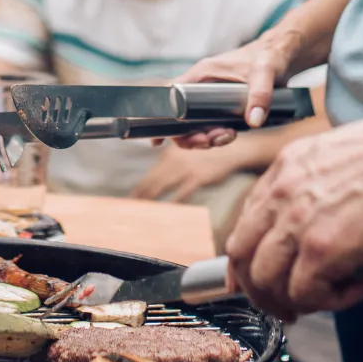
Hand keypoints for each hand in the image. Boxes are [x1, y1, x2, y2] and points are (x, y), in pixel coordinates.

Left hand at [130, 141, 244, 201]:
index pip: (150, 174)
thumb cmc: (210, 154)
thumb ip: (172, 162)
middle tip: (130, 209)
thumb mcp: (188, 153)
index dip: (140, 188)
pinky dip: (172, 202)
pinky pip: (182, 192)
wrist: (232, 150)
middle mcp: (175, 160)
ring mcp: (186, 168)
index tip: (132, 199)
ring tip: (142, 211)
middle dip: (141, 196)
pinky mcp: (198, 177)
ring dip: (151, 199)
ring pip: (163, 186)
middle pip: (152, 181)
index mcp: (170, 154)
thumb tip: (160, 178)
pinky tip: (166, 210)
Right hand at [169, 30, 298, 147]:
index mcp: (201, 74)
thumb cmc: (271, 56)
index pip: (169, 98)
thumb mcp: (266, 72)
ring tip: (229, 136)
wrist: (284, 53)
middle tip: (213, 141)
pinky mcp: (222, 104)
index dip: (161, 121)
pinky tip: (231, 134)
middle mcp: (201, 86)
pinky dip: (216, 134)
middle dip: (192, 137)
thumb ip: (261, 94)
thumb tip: (253, 122)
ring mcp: (210, 96)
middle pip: (181, 119)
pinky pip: (210, 124)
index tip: (159, 142)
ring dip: (207, 138)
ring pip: (196, 125)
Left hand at [224, 115, 362, 320]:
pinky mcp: (322, 250)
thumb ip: (319, 184)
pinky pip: (305, 294)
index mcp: (287, 166)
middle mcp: (282, 192)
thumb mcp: (343, 154)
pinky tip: (360, 287)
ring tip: (325, 300)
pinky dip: (330, 302)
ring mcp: (298, 222)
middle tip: (284, 304)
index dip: (247, 257)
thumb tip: (322, 219)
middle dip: (258, 288)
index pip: (246, 220)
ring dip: (292, 301)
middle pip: (243, 254)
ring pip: (266, 281)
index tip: (257, 278)